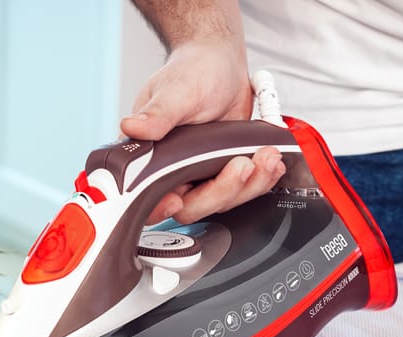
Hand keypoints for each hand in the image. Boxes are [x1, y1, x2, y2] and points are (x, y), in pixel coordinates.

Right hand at [120, 41, 285, 224]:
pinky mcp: (222, 170)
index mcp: (147, 153)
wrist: (221, 63)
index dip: (158, 206)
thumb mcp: (175, 91)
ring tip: (266, 157)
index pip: (145, 194)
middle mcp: (170, 168)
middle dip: (220, 191)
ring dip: (248, 185)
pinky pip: (240, 188)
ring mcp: (198, 172)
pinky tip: (271, 165)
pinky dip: (259, 180)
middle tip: (241, 165)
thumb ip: (157, 114)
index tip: (176, 201)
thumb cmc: (192, 70)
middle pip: (190, 205)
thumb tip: (132, 127)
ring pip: (220, 200)